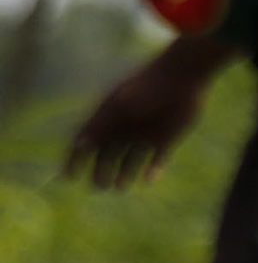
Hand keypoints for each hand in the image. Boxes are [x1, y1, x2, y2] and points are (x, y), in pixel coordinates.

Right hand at [62, 44, 227, 188]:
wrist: (183, 74)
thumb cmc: (147, 86)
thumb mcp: (119, 104)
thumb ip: (100, 124)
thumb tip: (78, 144)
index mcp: (108, 117)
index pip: (85, 142)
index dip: (74, 160)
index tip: (68, 177)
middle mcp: (124, 128)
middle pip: (106, 156)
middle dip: (100, 172)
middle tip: (98, 187)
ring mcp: (145, 134)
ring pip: (130, 161)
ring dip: (124, 175)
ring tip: (118, 188)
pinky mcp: (167, 139)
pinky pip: (158, 160)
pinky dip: (153, 171)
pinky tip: (148, 179)